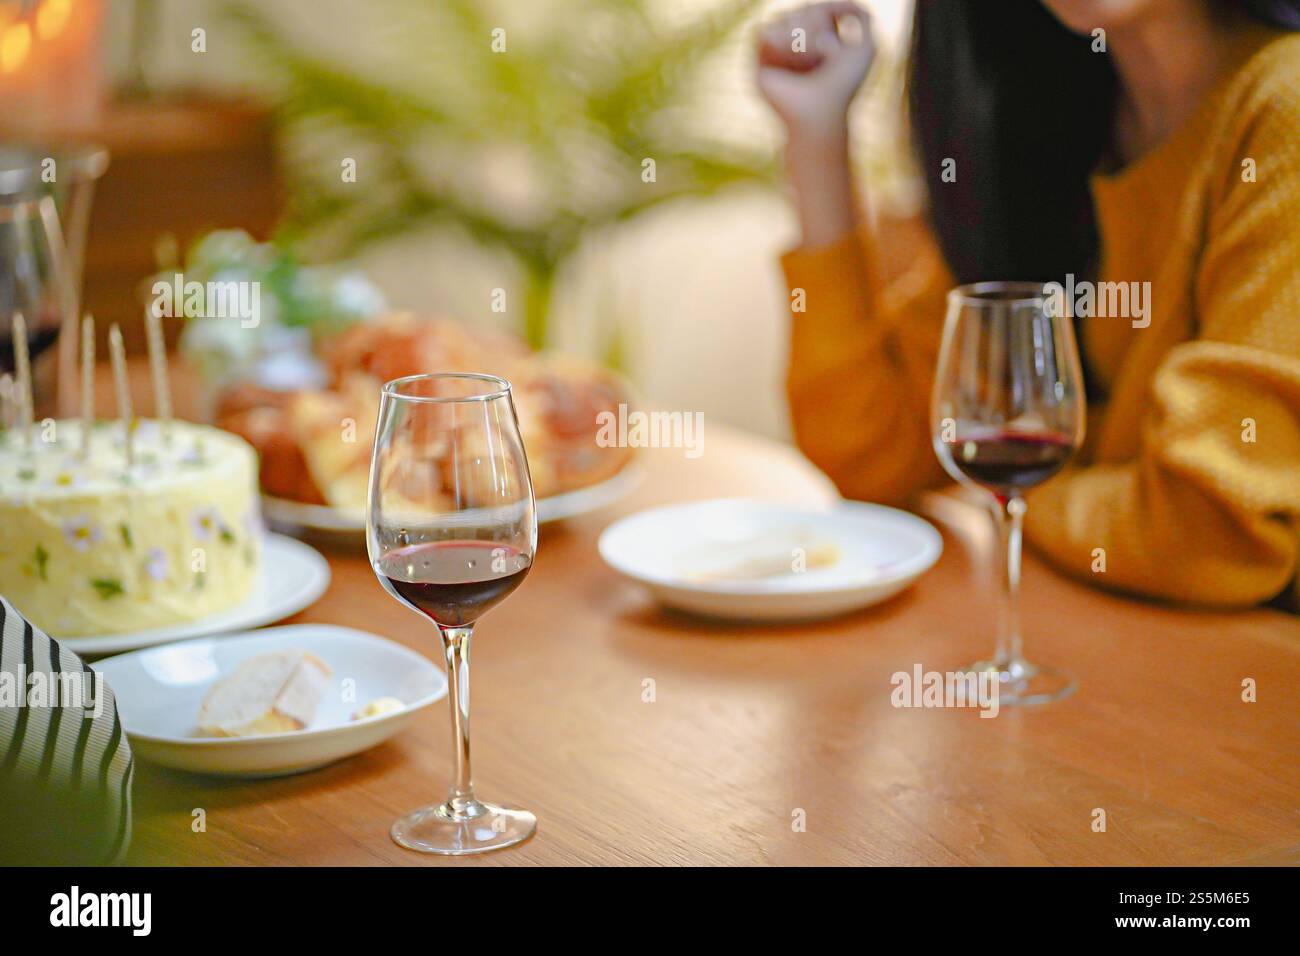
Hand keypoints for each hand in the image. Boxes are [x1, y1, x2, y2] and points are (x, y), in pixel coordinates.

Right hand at [756, 1, 875, 136]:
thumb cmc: (843, 85)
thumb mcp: (866, 48)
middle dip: (815, 28)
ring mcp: (776, 50)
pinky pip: (764, 31)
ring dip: (800, 38)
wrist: (820, 111)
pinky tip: (790, 63)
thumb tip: (847, 0)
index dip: (828, 14)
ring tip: (806, 64)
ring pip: (784, 17)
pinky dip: (781, 45)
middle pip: (803, 9)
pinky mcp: (759, 59)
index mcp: (819, 39)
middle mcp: (796, 43)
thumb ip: (863, 18)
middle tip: (820, 59)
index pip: (819, 7)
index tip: (834, 44)